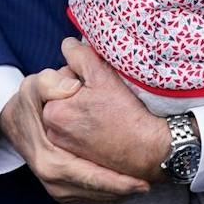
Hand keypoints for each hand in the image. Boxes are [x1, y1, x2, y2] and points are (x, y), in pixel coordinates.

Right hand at [0, 62, 150, 203]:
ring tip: (141, 185)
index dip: (117, 182)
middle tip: (149, 185)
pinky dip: (108, 195)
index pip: (89, 177)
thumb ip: (51, 83)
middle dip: (123, 191)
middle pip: (95, 193)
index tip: (142, 182)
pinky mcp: (59, 190)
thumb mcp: (36, 85)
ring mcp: (54, 188)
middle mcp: (51, 180)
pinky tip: (125, 186)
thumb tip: (72, 88)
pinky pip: (88, 199)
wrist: (13, 120)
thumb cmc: (28, 102)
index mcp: (49, 160)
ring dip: (118, 194)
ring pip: (93, 199)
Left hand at [42, 38, 173, 182]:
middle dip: (78, 92)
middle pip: (63, 96)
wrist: (149, 149)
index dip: (80, 76)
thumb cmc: (127, 112)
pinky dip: (88, 126)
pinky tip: (106, 126)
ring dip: (83, 108)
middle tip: (104, 99)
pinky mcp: (77, 158)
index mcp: (53, 111)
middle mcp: (53, 132)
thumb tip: (67, 45)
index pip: (60, 78)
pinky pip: (78, 131)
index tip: (98, 87)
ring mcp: (64, 148)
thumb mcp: (101, 74)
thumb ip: (78, 54)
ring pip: (71, 113)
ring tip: (107, 113)